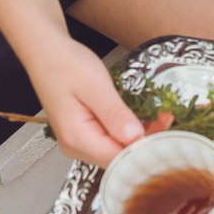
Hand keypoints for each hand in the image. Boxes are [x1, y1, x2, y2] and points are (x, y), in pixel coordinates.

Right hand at [27, 38, 172, 166]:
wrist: (46, 54)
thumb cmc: (64, 64)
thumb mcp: (95, 85)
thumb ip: (114, 113)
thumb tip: (134, 136)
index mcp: (77, 137)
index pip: (118, 159)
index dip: (144, 150)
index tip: (167, 134)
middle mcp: (76, 146)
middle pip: (119, 159)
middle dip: (146, 143)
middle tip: (166, 120)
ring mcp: (80, 142)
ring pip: (118, 151)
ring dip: (141, 137)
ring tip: (160, 117)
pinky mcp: (86, 135)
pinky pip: (112, 141)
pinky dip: (130, 132)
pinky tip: (144, 120)